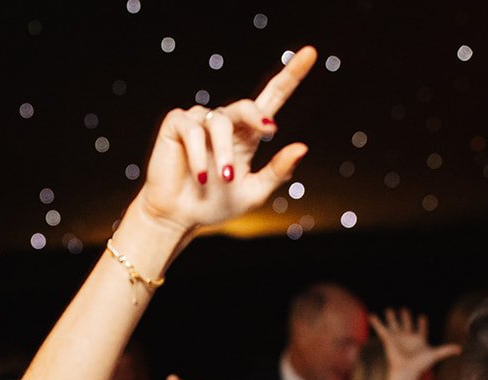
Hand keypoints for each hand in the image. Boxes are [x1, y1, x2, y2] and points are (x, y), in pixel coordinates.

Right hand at [135, 47, 314, 235]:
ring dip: (224, 152)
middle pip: (247, 106)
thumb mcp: (254, 192)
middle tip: (269, 132)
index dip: (291, 75)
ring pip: (220, 121)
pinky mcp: (176, 123)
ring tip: (224, 178)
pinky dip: (198, 154)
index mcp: (248, 134)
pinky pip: (192, 130)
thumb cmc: (216, 205)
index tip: (310, 53)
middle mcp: (225, 123)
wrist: (180, 218)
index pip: (272, 98)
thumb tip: (302, 147)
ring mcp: (200, 120)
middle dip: (257, 118)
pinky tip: (201, 175)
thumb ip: (277, 171)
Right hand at [370, 308, 459, 379]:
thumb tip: (461, 349)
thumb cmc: (420, 365)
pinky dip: (376, 322)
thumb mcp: (434, 355)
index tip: (422, 317)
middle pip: (406, 324)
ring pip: (394, 324)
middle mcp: (408, 338)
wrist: (406, 371)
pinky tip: (372, 316)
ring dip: (391, 317)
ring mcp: (397, 338)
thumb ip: (446, 350)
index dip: (422, 324)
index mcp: (419, 339)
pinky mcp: (388, 339)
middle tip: (404, 310)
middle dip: (406, 317)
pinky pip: (381, 329)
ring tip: (389, 309)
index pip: (421, 329)